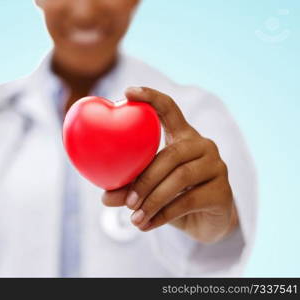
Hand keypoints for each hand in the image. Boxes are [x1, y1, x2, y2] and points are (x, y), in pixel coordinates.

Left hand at [101, 87, 238, 243]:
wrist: (206, 224)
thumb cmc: (172, 198)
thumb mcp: (148, 190)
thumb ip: (128, 188)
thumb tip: (104, 198)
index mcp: (183, 136)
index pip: (169, 109)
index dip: (150, 98)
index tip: (127, 92)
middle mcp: (203, 146)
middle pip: (171, 154)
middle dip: (144, 178)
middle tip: (125, 200)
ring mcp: (217, 167)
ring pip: (180, 179)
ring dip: (152, 200)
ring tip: (133, 217)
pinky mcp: (223, 192)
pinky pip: (188, 201)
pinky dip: (163, 215)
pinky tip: (145, 225)